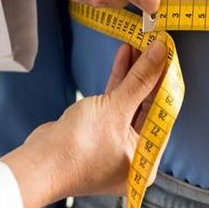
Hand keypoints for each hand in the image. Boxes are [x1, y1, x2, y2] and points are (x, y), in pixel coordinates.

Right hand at [0, 40, 166, 207]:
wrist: (39, 163)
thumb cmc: (78, 149)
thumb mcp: (115, 109)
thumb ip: (140, 80)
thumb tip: (161, 54)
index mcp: (146, 159)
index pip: (164, 113)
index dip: (166, 82)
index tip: (169, 56)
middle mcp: (133, 153)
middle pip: (148, 106)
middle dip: (149, 74)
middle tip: (156, 46)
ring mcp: (114, 142)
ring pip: (130, 101)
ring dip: (133, 73)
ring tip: (140, 44)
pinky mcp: (98, 131)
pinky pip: (114, 102)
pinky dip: (119, 81)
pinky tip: (124, 57)